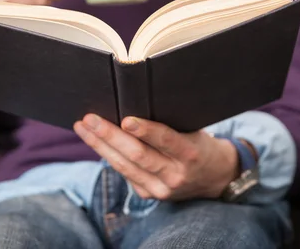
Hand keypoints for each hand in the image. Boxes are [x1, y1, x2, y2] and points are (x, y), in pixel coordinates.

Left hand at [74, 114, 239, 200]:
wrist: (216, 178)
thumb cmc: (199, 144)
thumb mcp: (194, 131)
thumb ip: (169, 124)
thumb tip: (133, 103)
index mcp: (190, 154)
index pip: (166, 140)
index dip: (146, 130)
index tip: (125, 119)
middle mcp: (175, 175)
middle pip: (137, 155)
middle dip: (109, 136)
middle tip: (90, 119)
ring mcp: (161, 189)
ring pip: (124, 166)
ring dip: (100, 146)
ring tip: (83, 128)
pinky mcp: (149, 195)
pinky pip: (125, 173)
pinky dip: (108, 156)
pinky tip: (94, 142)